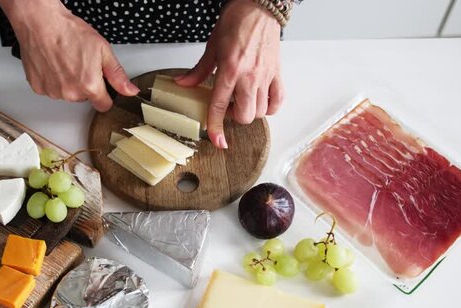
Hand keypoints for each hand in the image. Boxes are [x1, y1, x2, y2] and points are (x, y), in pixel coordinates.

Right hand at [0, 0, 138, 110]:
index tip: (102, 86)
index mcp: (89, 85)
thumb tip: (130, 90)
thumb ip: (117, 75)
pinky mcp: (39, 87)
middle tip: (81, 64)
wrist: (40, 22)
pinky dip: (53, 80)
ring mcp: (53, 91)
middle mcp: (70, 92)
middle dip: (86, 85)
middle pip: (85, 98)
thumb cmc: (69, 31)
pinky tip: (54, 64)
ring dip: (69, 82)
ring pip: (67, 94)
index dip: (105, 95)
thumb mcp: (102, 50)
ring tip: (66, 61)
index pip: (103, 105)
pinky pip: (51, 89)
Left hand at [175, 0, 283, 148]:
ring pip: (261, 111)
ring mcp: (265, 76)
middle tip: (228, 106)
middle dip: (234, 117)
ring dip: (250, 112)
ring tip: (243, 100)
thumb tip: (183, 84)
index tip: (217, 141)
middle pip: (245, 115)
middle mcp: (249, 77)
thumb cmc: (237, 21)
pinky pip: (278, 100)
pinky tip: (262, 101)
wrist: (260, 6)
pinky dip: (270, 107)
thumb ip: (198, 70)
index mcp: (230, 70)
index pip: (219, 106)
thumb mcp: (212, 46)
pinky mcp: (277, 73)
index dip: (216, 127)